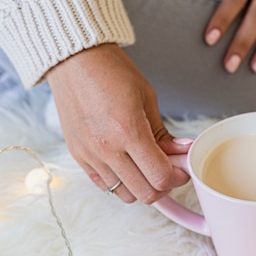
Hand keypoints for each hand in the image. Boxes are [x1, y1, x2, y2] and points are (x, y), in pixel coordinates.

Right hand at [46, 44, 191, 202]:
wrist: (74, 61)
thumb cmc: (113, 73)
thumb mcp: (147, 98)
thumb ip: (164, 133)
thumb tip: (182, 153)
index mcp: (128, 131)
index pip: (160, 176)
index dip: (178, 178)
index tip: (182, 169)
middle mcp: (106, 148)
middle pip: (144, 193)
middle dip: (163, 186)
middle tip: (169, 171)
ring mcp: (89, 155)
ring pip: (124, 195)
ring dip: (142, 187)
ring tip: (147, 169)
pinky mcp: (78, 156)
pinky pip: (104, 185)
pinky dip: (121, 183)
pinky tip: (129, 167)